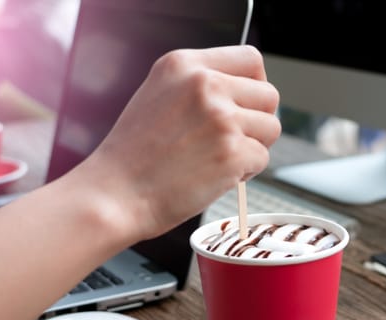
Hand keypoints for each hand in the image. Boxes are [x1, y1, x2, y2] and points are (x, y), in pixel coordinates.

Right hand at [83, 45, 280, 238]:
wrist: (113, 195)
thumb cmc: (131, 156)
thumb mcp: (156, 97)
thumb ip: (197, 86)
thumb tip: (241, 93)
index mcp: (183, 65)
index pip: (250, 59)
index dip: (255, 85)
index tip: (246, 105)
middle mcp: (204, 84)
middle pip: (268, 95)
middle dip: (256, 121)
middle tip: (230, 140)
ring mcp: (220, 118)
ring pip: (271, 128)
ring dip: (252, 147)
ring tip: (217, 159)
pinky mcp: (231, 153)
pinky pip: (262, 159)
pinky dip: (244, 173)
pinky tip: (213, 176)